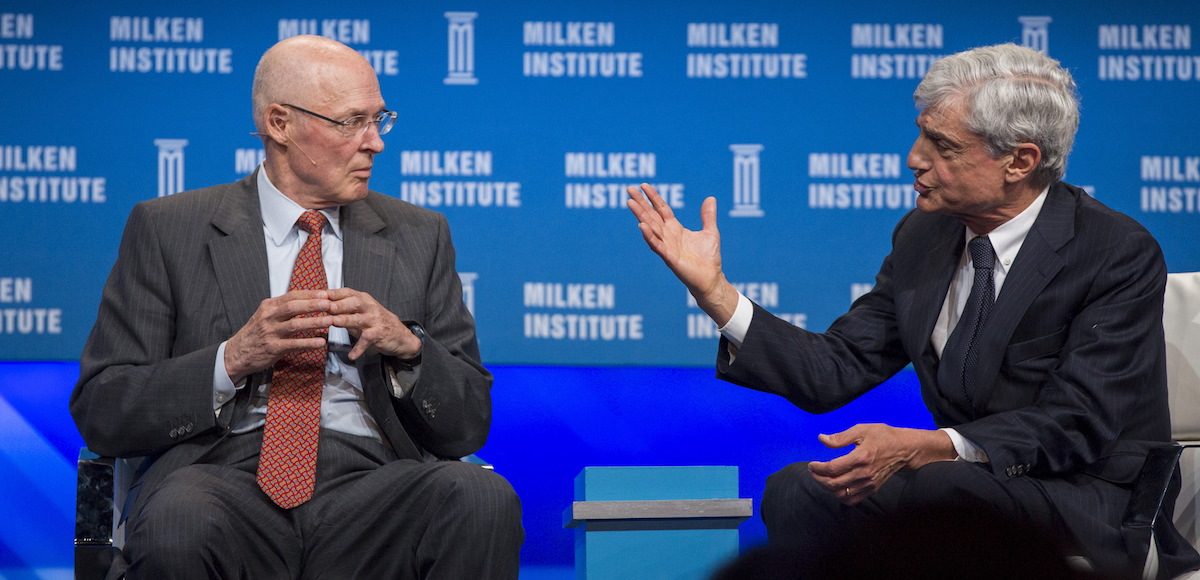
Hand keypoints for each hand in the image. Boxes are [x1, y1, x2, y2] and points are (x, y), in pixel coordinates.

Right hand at [224, 290, 332, 382]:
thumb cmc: (256, 333)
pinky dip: (308, 343)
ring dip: (314, 322)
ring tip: (330, 321)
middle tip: (330, 304)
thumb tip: (307, 299)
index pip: (292, 296)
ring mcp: (270, 333)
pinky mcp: (273, 348)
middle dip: (313, 305)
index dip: (310, 294)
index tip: (325, 293)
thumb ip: (283, 307)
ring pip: (295, 325)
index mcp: (269, 306)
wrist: (237, 353)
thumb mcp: (266, 315)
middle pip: (293, 307)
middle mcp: (268, 317)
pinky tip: (320, 342)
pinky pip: (293, 345)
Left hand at [326, 287, 420, 360]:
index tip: (317, 295)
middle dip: (338, 305)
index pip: (346, 292)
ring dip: (345, 320)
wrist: (399, 335)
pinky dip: (359, 349)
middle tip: (324, 307)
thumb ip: (344, 308)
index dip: (332, 293)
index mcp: (363, 299)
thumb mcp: (360, 311)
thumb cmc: (375, 322)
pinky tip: (351, 356)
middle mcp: (369, 307)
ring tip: (333, 323)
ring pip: (358, 319)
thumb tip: (321, 305)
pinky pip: (367, 340)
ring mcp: (375, 320)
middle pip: (353, 303)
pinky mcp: (379, 334)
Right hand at [625, 183, 737, 325]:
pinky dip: (649, 236)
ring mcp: (667, 246)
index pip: (661, 209)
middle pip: (651, 216)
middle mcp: (668, 236)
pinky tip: (641, 226)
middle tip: (628, 189)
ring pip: (650, 228)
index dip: (653, 197)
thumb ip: (708, 216)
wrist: (712, 279)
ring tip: (630, 203)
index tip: (643, 185)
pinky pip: (657, 245)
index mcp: (675, 229)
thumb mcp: (710, 232)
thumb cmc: (709, 258)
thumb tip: (710, 198)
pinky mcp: (670, 258)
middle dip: (640, 203)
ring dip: (640, 215)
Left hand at [808, 423, 956, 505]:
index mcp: (861, 457)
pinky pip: (852, 500)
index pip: (832, 468)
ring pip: (841, 494)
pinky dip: (840, 497)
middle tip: (813, 471)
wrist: (904, 449)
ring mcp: (869, 483)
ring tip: (822, 478)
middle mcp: (864, 473)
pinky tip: (835, 488)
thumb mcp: (862, 429)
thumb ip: (840, 437)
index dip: (817, 468)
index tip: (812, 464)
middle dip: (818, 478)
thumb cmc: (883, 436)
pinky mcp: (872, 489)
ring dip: (827, 488)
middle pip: (834, 483)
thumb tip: (822, 439)